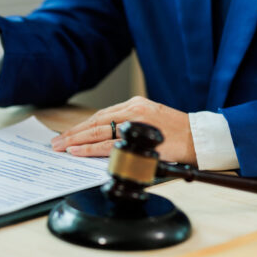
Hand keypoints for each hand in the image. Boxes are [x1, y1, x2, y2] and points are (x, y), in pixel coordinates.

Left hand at [51, 96, 196, 164]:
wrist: (201, 138)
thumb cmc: (178, 134)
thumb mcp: (151, 122)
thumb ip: (129, 127)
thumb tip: (104, 141)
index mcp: (135, 105)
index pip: (100, 116)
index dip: (81, 127)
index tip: (66, 135)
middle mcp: (133, 109)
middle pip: (95, 122)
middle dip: (72, 133)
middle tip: (55, 143)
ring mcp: (135, 120)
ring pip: (98, 130)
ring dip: (76, 140)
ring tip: (61, 147)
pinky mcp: (139, 134)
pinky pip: (109, 142)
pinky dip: (90, 148)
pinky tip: (77, 151)